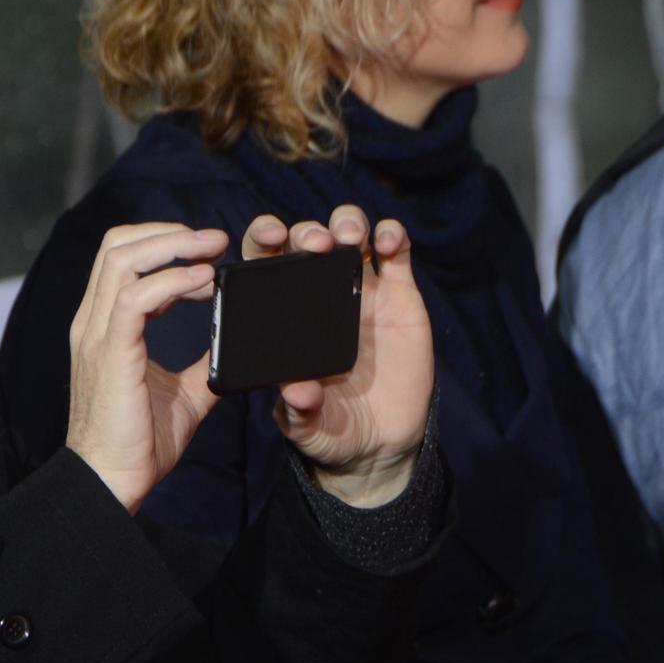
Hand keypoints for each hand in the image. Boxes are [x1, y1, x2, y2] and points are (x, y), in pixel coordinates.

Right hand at [65, 222, 228, 511]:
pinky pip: (136, 298)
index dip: (165, 245)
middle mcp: (93, 322)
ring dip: (173, 247)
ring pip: (123, 258)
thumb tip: (231, 345)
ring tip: (212, 253)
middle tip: (215, 240)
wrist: (112, 480)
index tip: (209, 255)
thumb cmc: (140, 443)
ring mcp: (97, 334)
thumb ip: (202, 363)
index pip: (123, 259)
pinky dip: (172, 281)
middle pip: (118, 244)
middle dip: (170, 232)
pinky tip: (204, 284)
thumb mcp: (183, 392)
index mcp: (105, 326)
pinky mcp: (109, 352)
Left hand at [245, 205, 433, 506]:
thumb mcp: (307, 426)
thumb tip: (297, 391)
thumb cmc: (330, 428)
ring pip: (350, 233)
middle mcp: (318, 293)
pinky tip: (389, 241)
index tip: (271, 237)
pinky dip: (392, 234)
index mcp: (284, 314)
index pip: (264, 262)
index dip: (263, 238)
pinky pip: (396, 251)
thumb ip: (299, 411)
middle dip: (308, 230)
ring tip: (350, 238)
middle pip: (307, 239)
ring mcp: (360, 289)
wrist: (381, 440)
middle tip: (316, 244)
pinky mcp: (399, 294)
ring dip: (347, 222)